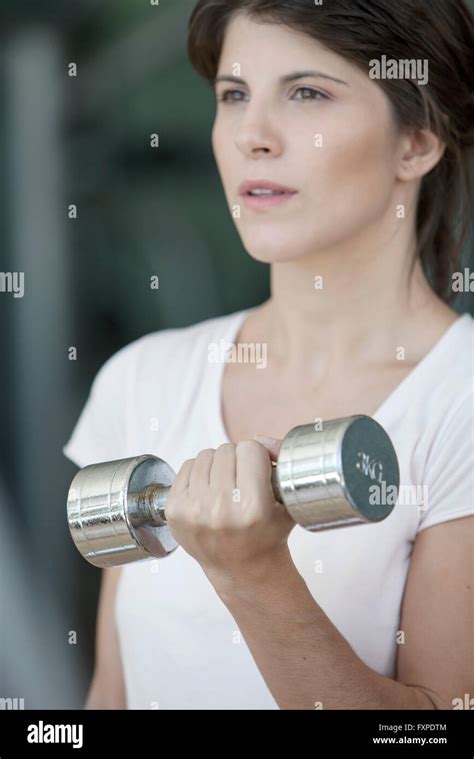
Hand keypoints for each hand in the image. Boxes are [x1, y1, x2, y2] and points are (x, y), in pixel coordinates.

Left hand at [165, 437, 295, 589]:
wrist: (241, 569)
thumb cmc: (268, 533)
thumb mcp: (288, 501)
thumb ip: (281, 462)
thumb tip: (260, 438)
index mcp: (252, 507)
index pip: (250, 449)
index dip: (257, 457)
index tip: (259, 471)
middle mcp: (220, 509)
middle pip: (226, 449)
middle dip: (236, 460)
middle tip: (242, 479)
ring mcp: (193, 510)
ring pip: (205, 455)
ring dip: (217, 465)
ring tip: (225, 485)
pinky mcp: (174, 510)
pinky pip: (186, 466)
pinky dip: (198, 473)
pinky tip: (208, 491)